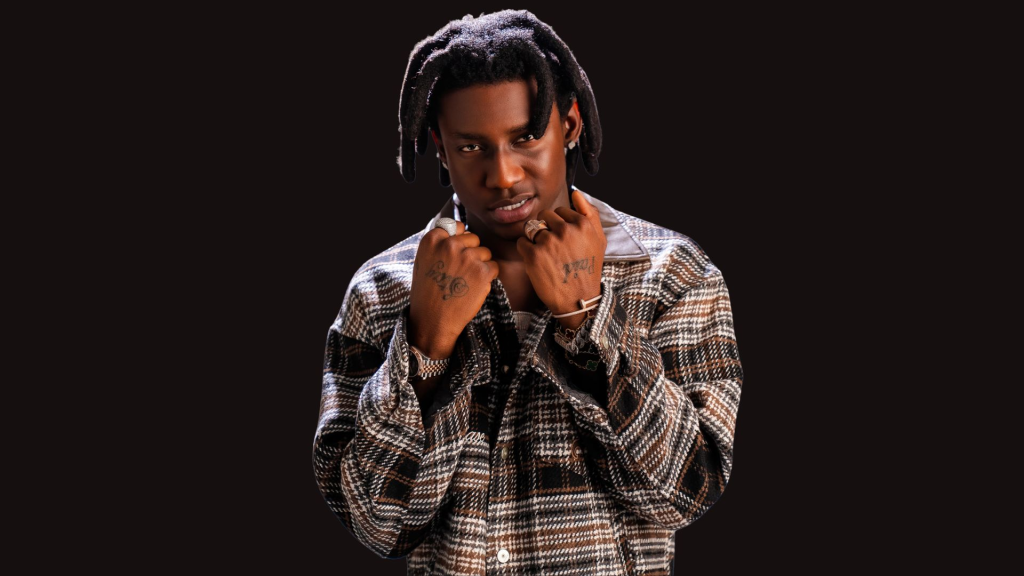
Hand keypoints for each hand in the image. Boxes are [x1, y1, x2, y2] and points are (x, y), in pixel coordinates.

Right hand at [409, 220, 499, 357]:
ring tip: (466, 282)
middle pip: (474, 238)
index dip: (460, 239)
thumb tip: (460, 232)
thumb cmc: (428, 293)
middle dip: (472, 253)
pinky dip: (488, 278)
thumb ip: (440, 245)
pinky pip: (494, 267)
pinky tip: (474, 288)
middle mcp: (450, 244)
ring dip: (481, 266)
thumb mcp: (425, 262)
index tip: (456, 254)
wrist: (433, 320)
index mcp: (433, 240)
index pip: (457, 226)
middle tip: (461, 273)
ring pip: (485, 252)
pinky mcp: (482, 271)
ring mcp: (467, 257)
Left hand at [517, 189, 606, 330]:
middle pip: (543, 216)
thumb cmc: (588, 268)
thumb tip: (576, 193)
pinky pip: (522, 242)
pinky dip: (526, 251)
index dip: (559, 225)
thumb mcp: (598, 239)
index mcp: (581, 224)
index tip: (563, 240)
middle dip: (545, 229)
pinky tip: (538, 262)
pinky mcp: (533, 255)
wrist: (578, 299)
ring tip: (545, 255)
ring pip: (531, 228)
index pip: (560, 211)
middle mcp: (565, 230)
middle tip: (553, 248)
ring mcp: (548, 242)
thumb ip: (589, 213)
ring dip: (534, 239)